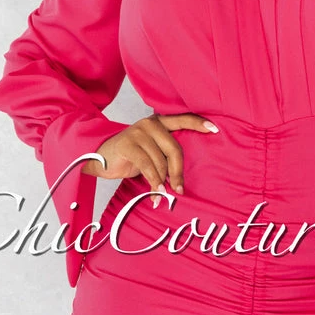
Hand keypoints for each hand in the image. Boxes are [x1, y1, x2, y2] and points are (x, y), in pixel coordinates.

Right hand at [81, 112, 219, 205]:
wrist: (98, 157)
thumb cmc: (129, 156)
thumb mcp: (150, 152)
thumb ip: (165, 155)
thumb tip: (181, 179)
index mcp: (159, 122)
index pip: (183, 119)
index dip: (200, 124)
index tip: (215, 130)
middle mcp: (150, 123)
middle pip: (174, 149)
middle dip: (178, 172)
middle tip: (178, 190)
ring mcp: (138, 132)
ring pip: (160, 161)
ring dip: (162, 182)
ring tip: (161, 195)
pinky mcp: (127, 144)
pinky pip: (147, 166)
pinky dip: (153, 183)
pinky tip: (154, 194)